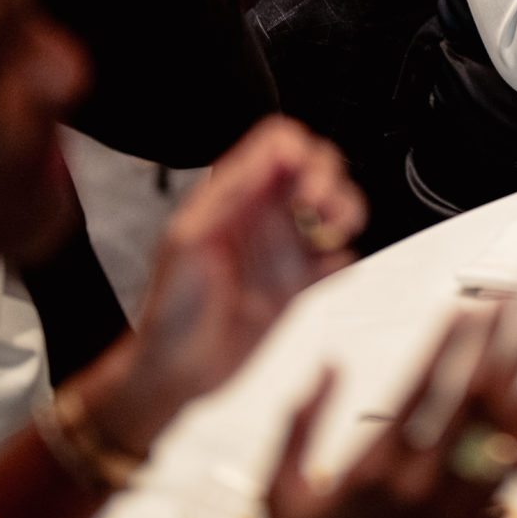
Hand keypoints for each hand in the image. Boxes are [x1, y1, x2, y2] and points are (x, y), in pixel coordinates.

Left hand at [84, 118, 366, 456]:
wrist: (177, 371)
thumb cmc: (170, 307)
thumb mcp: (189, 240)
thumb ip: (230, 195)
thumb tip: (270, 155)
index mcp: (233, 195)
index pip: (278, 146)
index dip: (300, 151)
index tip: (304, 178)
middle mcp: (262, 215)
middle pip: (315, 169)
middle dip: (329, 179)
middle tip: (320, 207)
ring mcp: (283, 249)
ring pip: (333, 209)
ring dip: (346, 210)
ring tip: (335, 231)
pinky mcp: (298, 284)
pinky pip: (336, 260)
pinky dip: (342, 259)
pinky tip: (327, 271)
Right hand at [268, 303, 516, 517]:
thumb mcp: (279, 489)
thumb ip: (300, 422)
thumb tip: (328, 369)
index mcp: (370, 469)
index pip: (421, 389)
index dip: (449, 344)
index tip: (467, 309)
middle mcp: (416, 486)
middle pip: (469, 400)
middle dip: (495, 345)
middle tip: (514, 305)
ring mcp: (445, 512)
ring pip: (496, 433)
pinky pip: (503, 475)